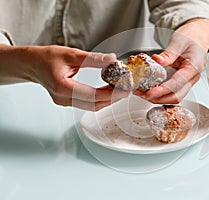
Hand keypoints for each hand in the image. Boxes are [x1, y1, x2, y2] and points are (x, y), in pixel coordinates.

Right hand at [0, 45, 128, 110]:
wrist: (32, 64)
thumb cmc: (46, 58)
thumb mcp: (71, 54)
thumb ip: (93, 59)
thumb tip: (112, 59)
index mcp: (62, 87)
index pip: (92, 96)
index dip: (111, 94)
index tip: (124, 89)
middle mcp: (62, 98)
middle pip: (94, 105)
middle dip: (113, 99)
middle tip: (126, 90)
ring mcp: (64, 102)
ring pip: (92, 107)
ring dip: (108, 100)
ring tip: (120, 89)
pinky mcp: (67, 102)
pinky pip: (87, 104)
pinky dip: (100, 99)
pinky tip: (108, 91)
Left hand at [134, 18, 208, 103]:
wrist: (198, 36)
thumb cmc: (192, 37)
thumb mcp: (178, 41)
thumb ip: (168, 54)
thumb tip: (157, 61)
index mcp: (193, 67)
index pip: (177, 83)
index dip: (163, 90)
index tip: (150, 93)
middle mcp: (192, 78)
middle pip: (177, 96)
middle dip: (159, 99)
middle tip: (143, 94)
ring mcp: (187, 81)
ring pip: (173, 97)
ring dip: (158, 98)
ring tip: (142, 93)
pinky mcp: (181, 82)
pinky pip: (170, 92)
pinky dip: (159, 93)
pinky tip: (148, 90)